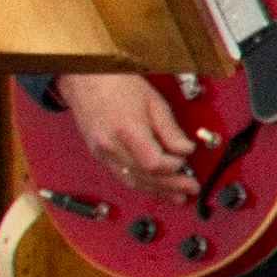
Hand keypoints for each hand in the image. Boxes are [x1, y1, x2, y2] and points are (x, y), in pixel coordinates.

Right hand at [56, 69, 199, 193]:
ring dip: (157, 192)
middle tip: (191, 189)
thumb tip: (185, 150)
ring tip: (177, 197)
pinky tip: (155, 188)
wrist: (85, 80)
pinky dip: (141, 184)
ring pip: (132, 181)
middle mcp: (111, 146)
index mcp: (126, 131)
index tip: (186, 162)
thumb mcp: (153, 102)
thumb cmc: (117, 84)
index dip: (174, 167)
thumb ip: (170, 130)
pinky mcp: (99, 156)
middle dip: (171, 186)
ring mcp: (102, 153)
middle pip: (145, 177)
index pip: (154, 163)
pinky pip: (122, 176)